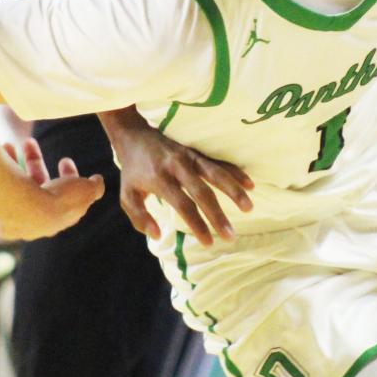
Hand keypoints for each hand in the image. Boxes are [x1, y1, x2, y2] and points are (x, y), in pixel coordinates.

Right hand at [0, 137, 103, 241]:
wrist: (24, 208)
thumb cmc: (58, 199)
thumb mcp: (85, 191)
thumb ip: (94, 188)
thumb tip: (98, 181)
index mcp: (60, 219)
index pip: (67, 198)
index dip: (69, 176)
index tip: (65, 160)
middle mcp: (38, 223)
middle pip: (38, 187)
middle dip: (35, 163)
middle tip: (29, 142)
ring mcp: (16, 220)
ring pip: (17, 185)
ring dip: (15, 161)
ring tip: (10, 142)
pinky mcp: (0, 215)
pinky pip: (1, 189)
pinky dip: (1, 169)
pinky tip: (2, 152)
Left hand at [105, 109, 252, 244]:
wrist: (134, 133)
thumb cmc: (133, 170)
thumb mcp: (127, 196)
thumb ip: (139, 217)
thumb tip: (157, 235)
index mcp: (160, 178)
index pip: (183, 205)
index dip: (197, 225)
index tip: (209, 243)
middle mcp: (177, 166)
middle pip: (202, 192)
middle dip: (218, 216)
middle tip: (231, 236)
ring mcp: (190, 156)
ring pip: (216, 173)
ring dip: (234, 191)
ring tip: (249, 208)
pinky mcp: (197, 149)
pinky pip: (220, 161)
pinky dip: (235, 172)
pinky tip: (249, 185)